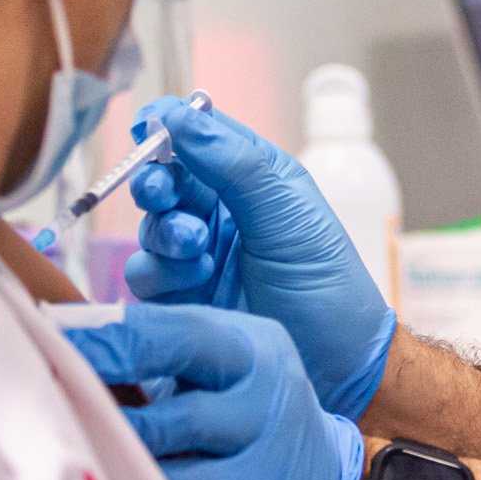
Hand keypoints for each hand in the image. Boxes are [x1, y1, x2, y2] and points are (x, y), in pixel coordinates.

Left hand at [69, 302, 365, 479]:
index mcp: (249, 340)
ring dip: (114, 424)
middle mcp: (262, 374)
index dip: (105, 324)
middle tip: (46, 359)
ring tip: (67, 422)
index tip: (45, 326)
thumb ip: (170, 360)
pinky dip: (141, 477)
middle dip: (107, 351)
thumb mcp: (227, 380)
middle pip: (176, 345)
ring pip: (172, 421)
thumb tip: (74, 344)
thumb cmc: (253, 431)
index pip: (171, 318)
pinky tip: (107, 474)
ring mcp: (264, 430)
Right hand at [120, 95, 395, 418]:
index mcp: (253, 177)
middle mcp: (220, 210)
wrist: (336, 365)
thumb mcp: (285, 213)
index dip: (170, 128)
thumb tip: (179, 114)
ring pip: (150, 226)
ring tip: (197, 246)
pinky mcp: (179, 296)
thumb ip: (232, 162)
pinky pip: (144, 272)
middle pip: (165, 179)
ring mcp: (197, 253)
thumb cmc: (325, 282)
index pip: (200, 137)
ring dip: (166, 231)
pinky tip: (197, 277)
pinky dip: (161, 270)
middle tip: (161, 192)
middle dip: (157, 182)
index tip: (149, 128)